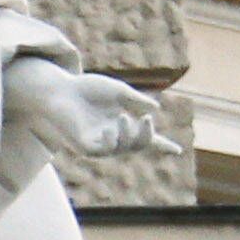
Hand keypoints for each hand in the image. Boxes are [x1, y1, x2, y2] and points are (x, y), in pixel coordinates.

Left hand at [22, 64, 155, 160]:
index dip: (162, 145)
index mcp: (122, 124)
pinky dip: (111, 140)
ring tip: (122, 117)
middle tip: (146, 118)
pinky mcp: (83, 146)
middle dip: (146, 135)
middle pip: (137, 145)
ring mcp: (98, 143)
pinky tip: (110, 128)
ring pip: (122, 149)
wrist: (61, 89)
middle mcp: (112, 137)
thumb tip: (154, 108)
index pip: (145, 138)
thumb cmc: (87, 88)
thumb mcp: (118, 91)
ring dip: (128, 135)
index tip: (178, 151)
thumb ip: (135, 100)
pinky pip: (103, 150)